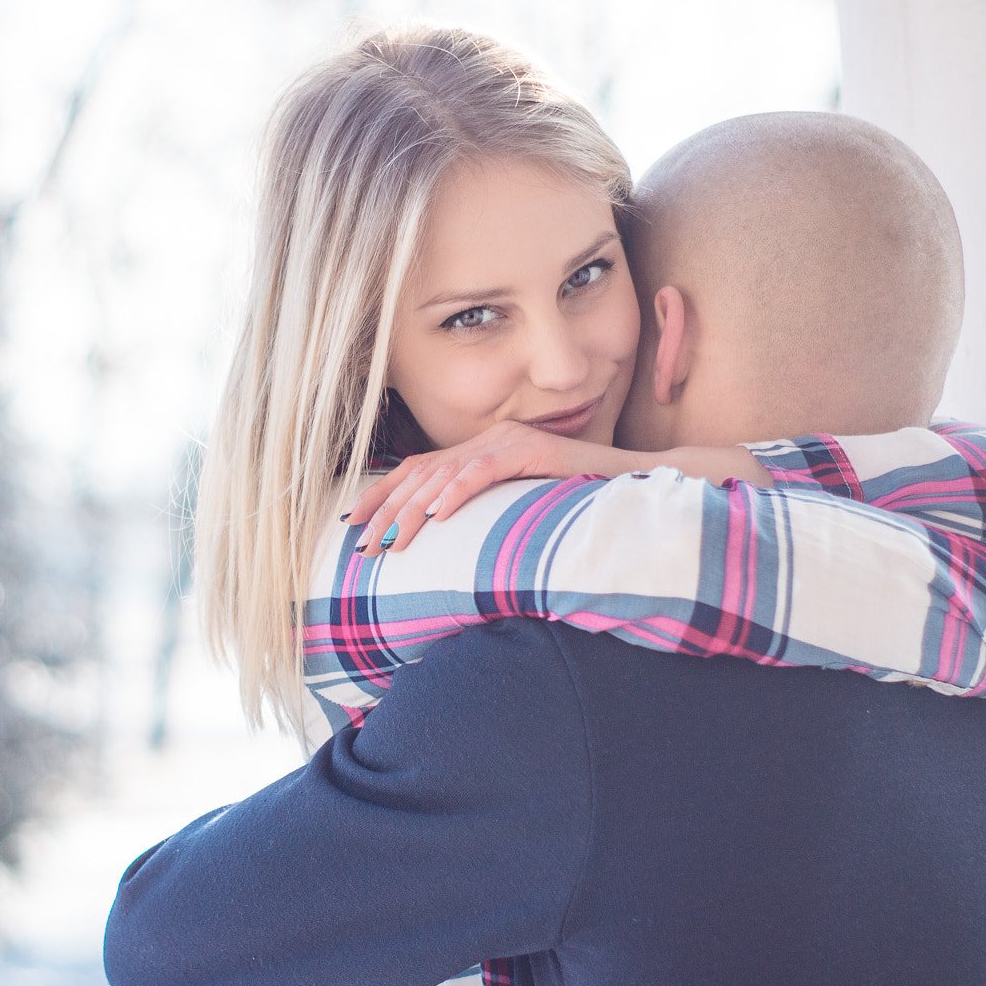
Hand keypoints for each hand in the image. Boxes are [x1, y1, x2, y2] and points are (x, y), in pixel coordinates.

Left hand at [345, 421, 625, 556]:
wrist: (634, 484)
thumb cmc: (578, 503)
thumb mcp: (520, 508)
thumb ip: (487, 514)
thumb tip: (445, 545)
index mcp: (481, 451)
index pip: (419, 471)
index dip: (381, 496)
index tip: (351, 523)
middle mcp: (491, 440)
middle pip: (422, 474)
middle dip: (385, 511)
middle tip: (360, 546)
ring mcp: (512, 442)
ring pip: (446, 476)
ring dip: (412, 511)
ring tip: (389, 542)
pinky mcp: (535, 451)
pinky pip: (486, 471)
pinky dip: (457, 493)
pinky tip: (436, 517)